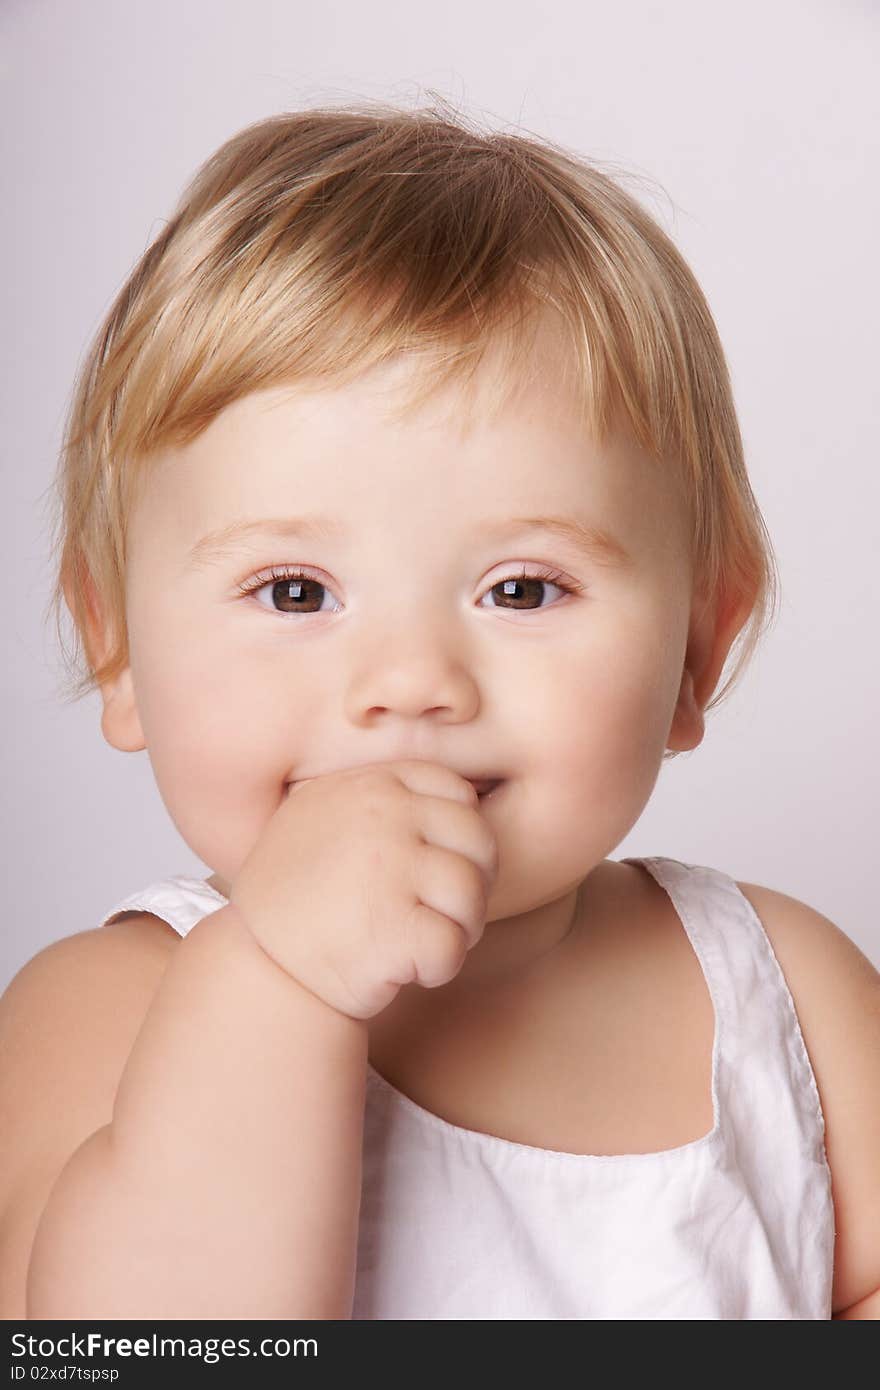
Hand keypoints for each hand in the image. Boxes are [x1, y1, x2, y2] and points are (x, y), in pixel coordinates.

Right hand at [228, 761, 498, 1019]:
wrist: (260, 968)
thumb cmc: (298, 899)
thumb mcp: (321, 816)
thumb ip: (380, 799)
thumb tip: (467, 796)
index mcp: (372, 786)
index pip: (459, 796)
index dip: (460, 839)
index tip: (434, 870)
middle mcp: (384, 816)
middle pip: (477, 842)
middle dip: (470, 884)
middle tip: (437, 913)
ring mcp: (390, 869)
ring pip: (470, 894)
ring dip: (458, 929)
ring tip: (419, 942)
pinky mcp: (395, 929)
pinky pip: (453, 944)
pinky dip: (440, 967)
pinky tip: (407, 969)